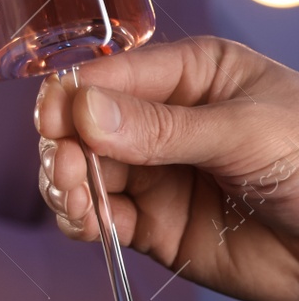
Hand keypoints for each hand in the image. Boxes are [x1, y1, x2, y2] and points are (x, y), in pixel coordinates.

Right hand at [35, 37, 298, 300]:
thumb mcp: (246, 133)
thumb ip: (162, 127)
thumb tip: (84, 110)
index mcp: (190, 75)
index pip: (108, 75)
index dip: (72, 97)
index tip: (56, 124)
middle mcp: (161, 120)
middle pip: (81, 125)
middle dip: (65, 148)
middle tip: (72, 176)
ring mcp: (153, 173)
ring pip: (80, 171)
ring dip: (66, 186)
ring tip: (78, 204)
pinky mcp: (151, 223)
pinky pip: (97, 218)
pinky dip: (80, 222)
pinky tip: (88, 225)